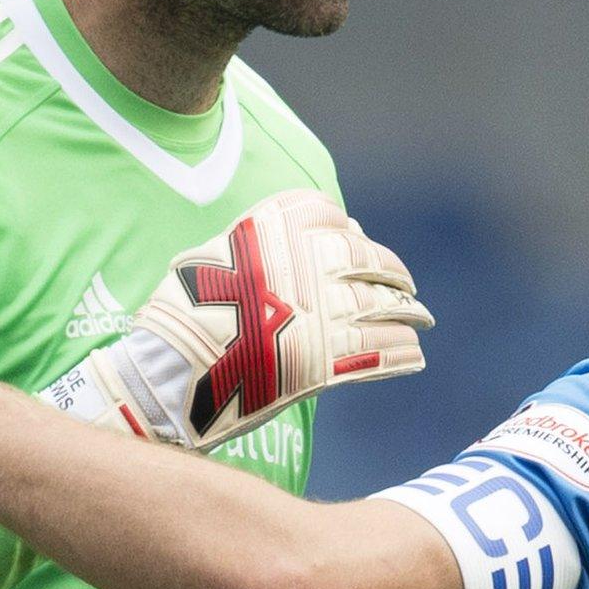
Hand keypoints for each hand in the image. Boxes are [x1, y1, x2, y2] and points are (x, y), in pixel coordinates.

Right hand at [43, 189, 433, 449]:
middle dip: (392, 273)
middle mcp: (304, 261)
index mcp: (271, 230)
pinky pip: (380, 349)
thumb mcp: (208, 260)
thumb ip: (253, 248)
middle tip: (407, 287)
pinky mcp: (330, 357)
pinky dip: (401, 352)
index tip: (361, 241)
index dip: (350, 232)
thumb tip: (284, 250)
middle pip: (366, 259)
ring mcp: (321, 308)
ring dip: (407, 312)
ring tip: (420, 319)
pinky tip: (412, 354)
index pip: (328, 216)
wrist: (167, 372)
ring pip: (381, 303)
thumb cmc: (179, 320)